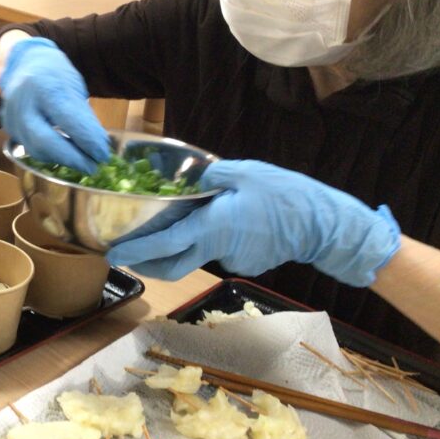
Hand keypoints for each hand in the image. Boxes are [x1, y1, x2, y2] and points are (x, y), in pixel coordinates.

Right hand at [0, 37, 109, 173]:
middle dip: (72, 159)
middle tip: (93, 167)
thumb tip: (97, 146)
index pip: (67, 120)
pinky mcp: (8, 129)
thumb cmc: (55, 74)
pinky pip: (30, 149)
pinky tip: (65, 155)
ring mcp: (11, 117)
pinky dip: (51, 155)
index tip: (103, 155)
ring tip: (82, 162)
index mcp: (44, 86)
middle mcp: (23, 103)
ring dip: (62, 160)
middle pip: (44, 142)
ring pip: (36, 150)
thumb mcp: (74, 86)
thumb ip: (83, 116)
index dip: (86, 141)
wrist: (23, 63)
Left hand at [108, 160, 400, 285]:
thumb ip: (212, 175)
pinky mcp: (246, 264)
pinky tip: (223, 223)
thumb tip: (194, 178)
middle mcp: (218, 250)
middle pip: (173, 266)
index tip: (114, 254)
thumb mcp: (245, 172)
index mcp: (213, 228)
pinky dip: (211, 240)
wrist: (325, 225)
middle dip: (146, 264)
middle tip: (126, 255)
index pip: (165, 244)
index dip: (137, 251)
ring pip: (197, 255)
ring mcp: (233, 262)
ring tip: (175, 225)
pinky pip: (220, 252)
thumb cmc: (286, 194)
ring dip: (181, 245)